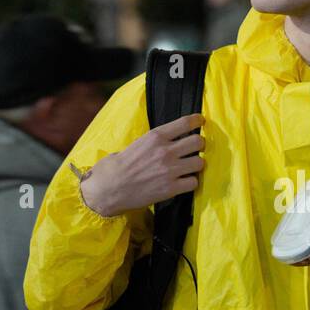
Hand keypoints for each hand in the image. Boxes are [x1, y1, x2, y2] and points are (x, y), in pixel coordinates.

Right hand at [79, 113, 205, 216]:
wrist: (109, 188)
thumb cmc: (117, 166)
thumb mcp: (137, 143)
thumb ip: (155, 141)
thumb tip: (170, 139)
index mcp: (155, 137)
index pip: (185, 123)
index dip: (196, 121)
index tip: (200, 122)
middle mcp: (165, 151)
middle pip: (198, 142)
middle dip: (199, 146)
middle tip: (194, 150)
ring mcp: (170, 170)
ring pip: (200, 163)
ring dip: (196, 165)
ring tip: (189, 167)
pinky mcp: (171, 188)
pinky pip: (194, 182)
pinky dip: (190, 182)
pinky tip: (183, 182)